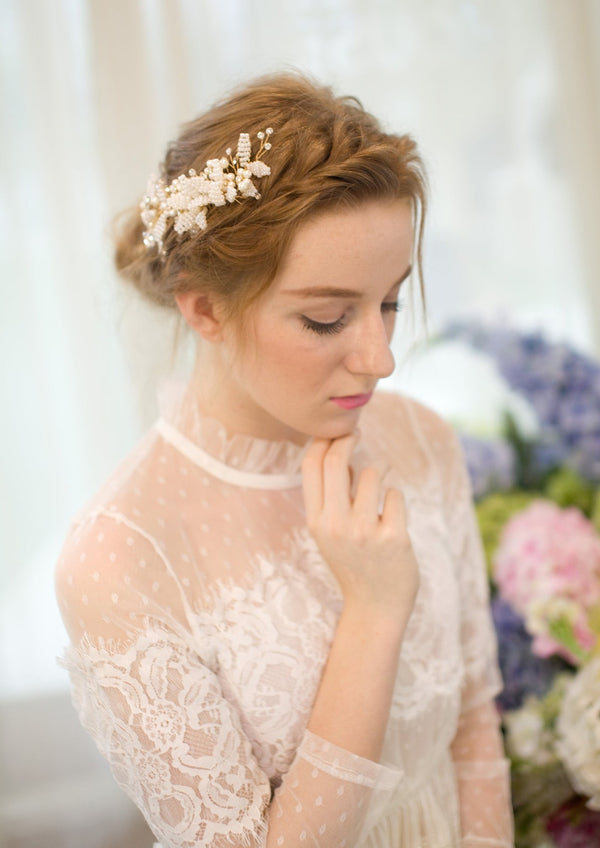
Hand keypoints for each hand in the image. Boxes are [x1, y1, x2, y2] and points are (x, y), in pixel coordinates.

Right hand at [302, 433, 418, 619]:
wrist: (376, 607)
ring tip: (382, 483)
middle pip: (336, 460)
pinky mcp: (393, 537)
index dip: (323, 440)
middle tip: (358, 433)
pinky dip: (396, 498)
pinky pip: (396, 495)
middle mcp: (335, 525)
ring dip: (380, 469)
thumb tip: (338, 449)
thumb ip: (332, 495)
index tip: (337, 432)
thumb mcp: (330, 531)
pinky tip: (392, 515)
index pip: (311, 465)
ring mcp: (364, 532)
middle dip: (349, 438)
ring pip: (372, 473)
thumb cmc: (354, 561)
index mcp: (316, 521)